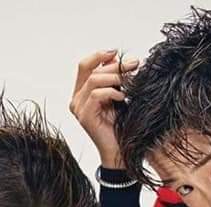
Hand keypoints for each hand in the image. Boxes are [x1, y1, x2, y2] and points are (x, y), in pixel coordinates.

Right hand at [70, 50, 138, 168]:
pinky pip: (96, 95)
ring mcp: (78, 109)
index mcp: (81, 93)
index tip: (116, 53)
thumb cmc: (120, 125)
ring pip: (93, 80)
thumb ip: (114, 79)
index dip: (98, 55)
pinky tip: (123, 98)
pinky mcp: (85, 117)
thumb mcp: (118, 96)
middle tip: (134, 64)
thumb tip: (118, 58)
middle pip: (91, 71)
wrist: (120, 151)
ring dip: (115, 78)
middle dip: (115, 66)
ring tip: (129, 84)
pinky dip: (112, 92)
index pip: (84, 66)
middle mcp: (76, 100)